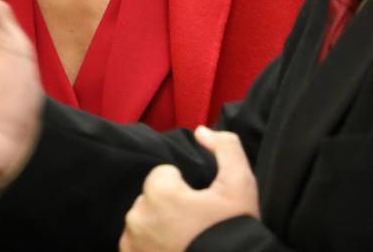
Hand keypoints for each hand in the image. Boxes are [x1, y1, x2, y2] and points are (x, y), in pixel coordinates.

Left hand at [119, 127, 258, 251]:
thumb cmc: (234, 228)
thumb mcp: (240, 183)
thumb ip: (225, 147)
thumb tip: (201, 131)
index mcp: (159, 194)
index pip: (162, 175)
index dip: (183, 187)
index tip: (199, 204)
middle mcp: (138, 218)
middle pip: (150, 199)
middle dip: (168, 207)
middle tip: (193, 224)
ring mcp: (133, 244)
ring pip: (142, 222)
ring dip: (157, 226)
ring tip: (184, 240)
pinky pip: (136, 245)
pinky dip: (150, 247)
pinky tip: (173, 250)